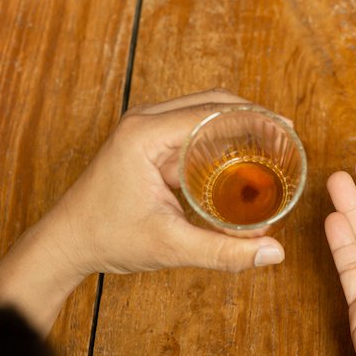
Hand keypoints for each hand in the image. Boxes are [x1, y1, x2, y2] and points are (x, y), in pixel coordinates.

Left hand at [45, 89, 285, 278]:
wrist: (67, 243)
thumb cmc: (106, 237)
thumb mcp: (171, 246)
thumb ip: (224, 251)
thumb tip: (273, 252)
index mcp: (146, 135)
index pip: (214, 112)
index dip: (256, 118)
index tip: (288, 131)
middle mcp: (145, 122)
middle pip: (213, 103)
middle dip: (254, 117)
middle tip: (286, 138)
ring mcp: (145, 130)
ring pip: (203, 114)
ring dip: (238, 125)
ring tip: (272, 146)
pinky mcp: (147, 145)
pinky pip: (192, 131)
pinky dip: (220, 139)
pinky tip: (242, 160)